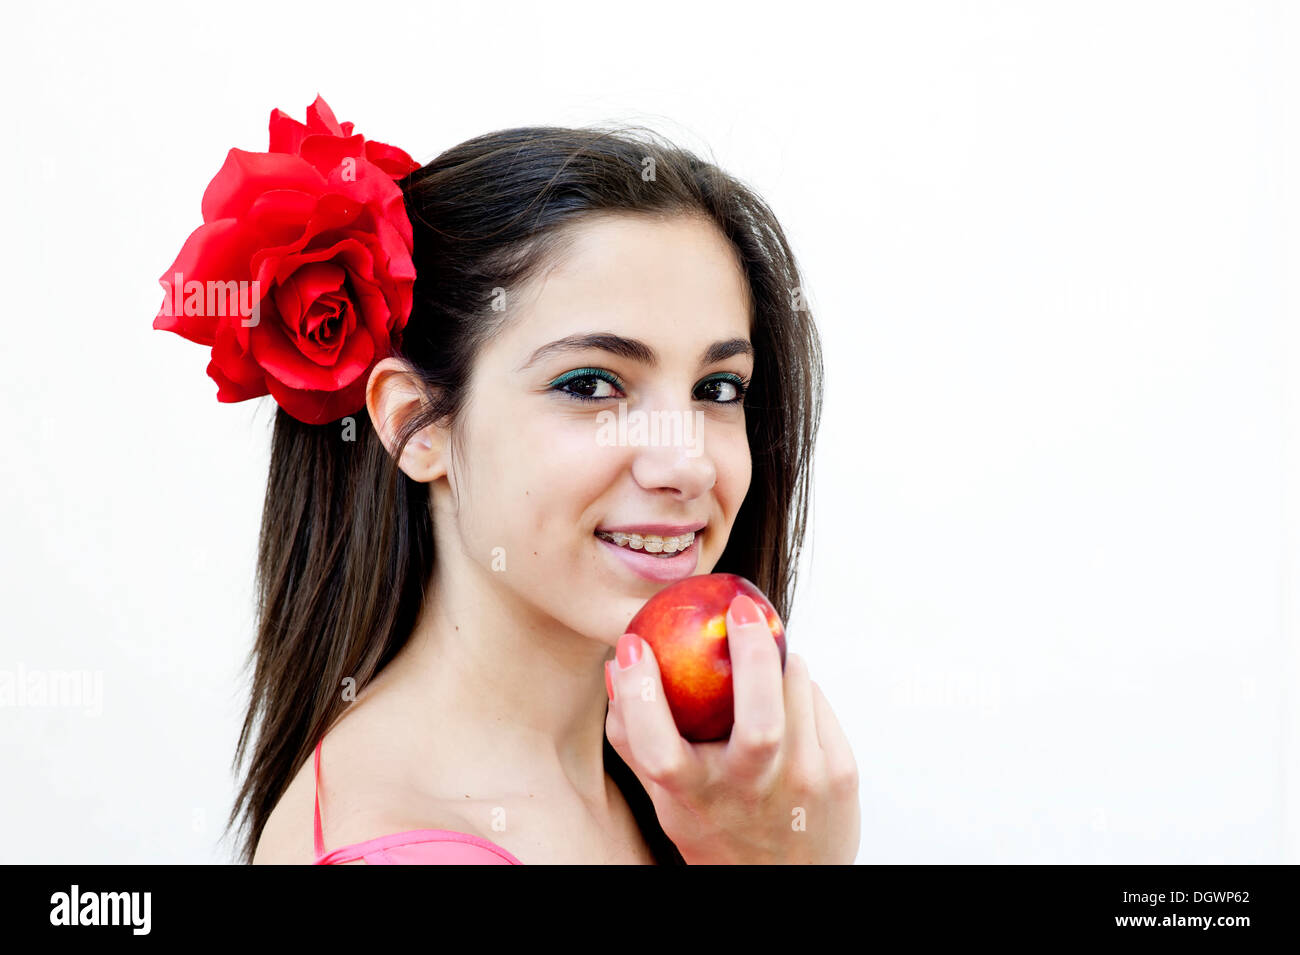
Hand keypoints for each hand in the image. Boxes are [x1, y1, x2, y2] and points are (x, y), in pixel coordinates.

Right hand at [604, 593, 859, 863]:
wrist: (788, 881)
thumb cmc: (715, 825)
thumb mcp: (666, 798)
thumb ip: (635, 739)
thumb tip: (615, 665)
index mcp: (695, 798)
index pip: (657, 748)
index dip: (639, 693)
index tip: (632, 644)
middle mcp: (751, 794)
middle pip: (759, 720)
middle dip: (752, 654)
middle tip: (741, 609)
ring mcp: (803, 784)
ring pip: (795, 688)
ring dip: (776, 658)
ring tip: (760, 650)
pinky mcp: (839, 773)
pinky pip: (816, 700)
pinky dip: (797, 683)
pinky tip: (786, 690)